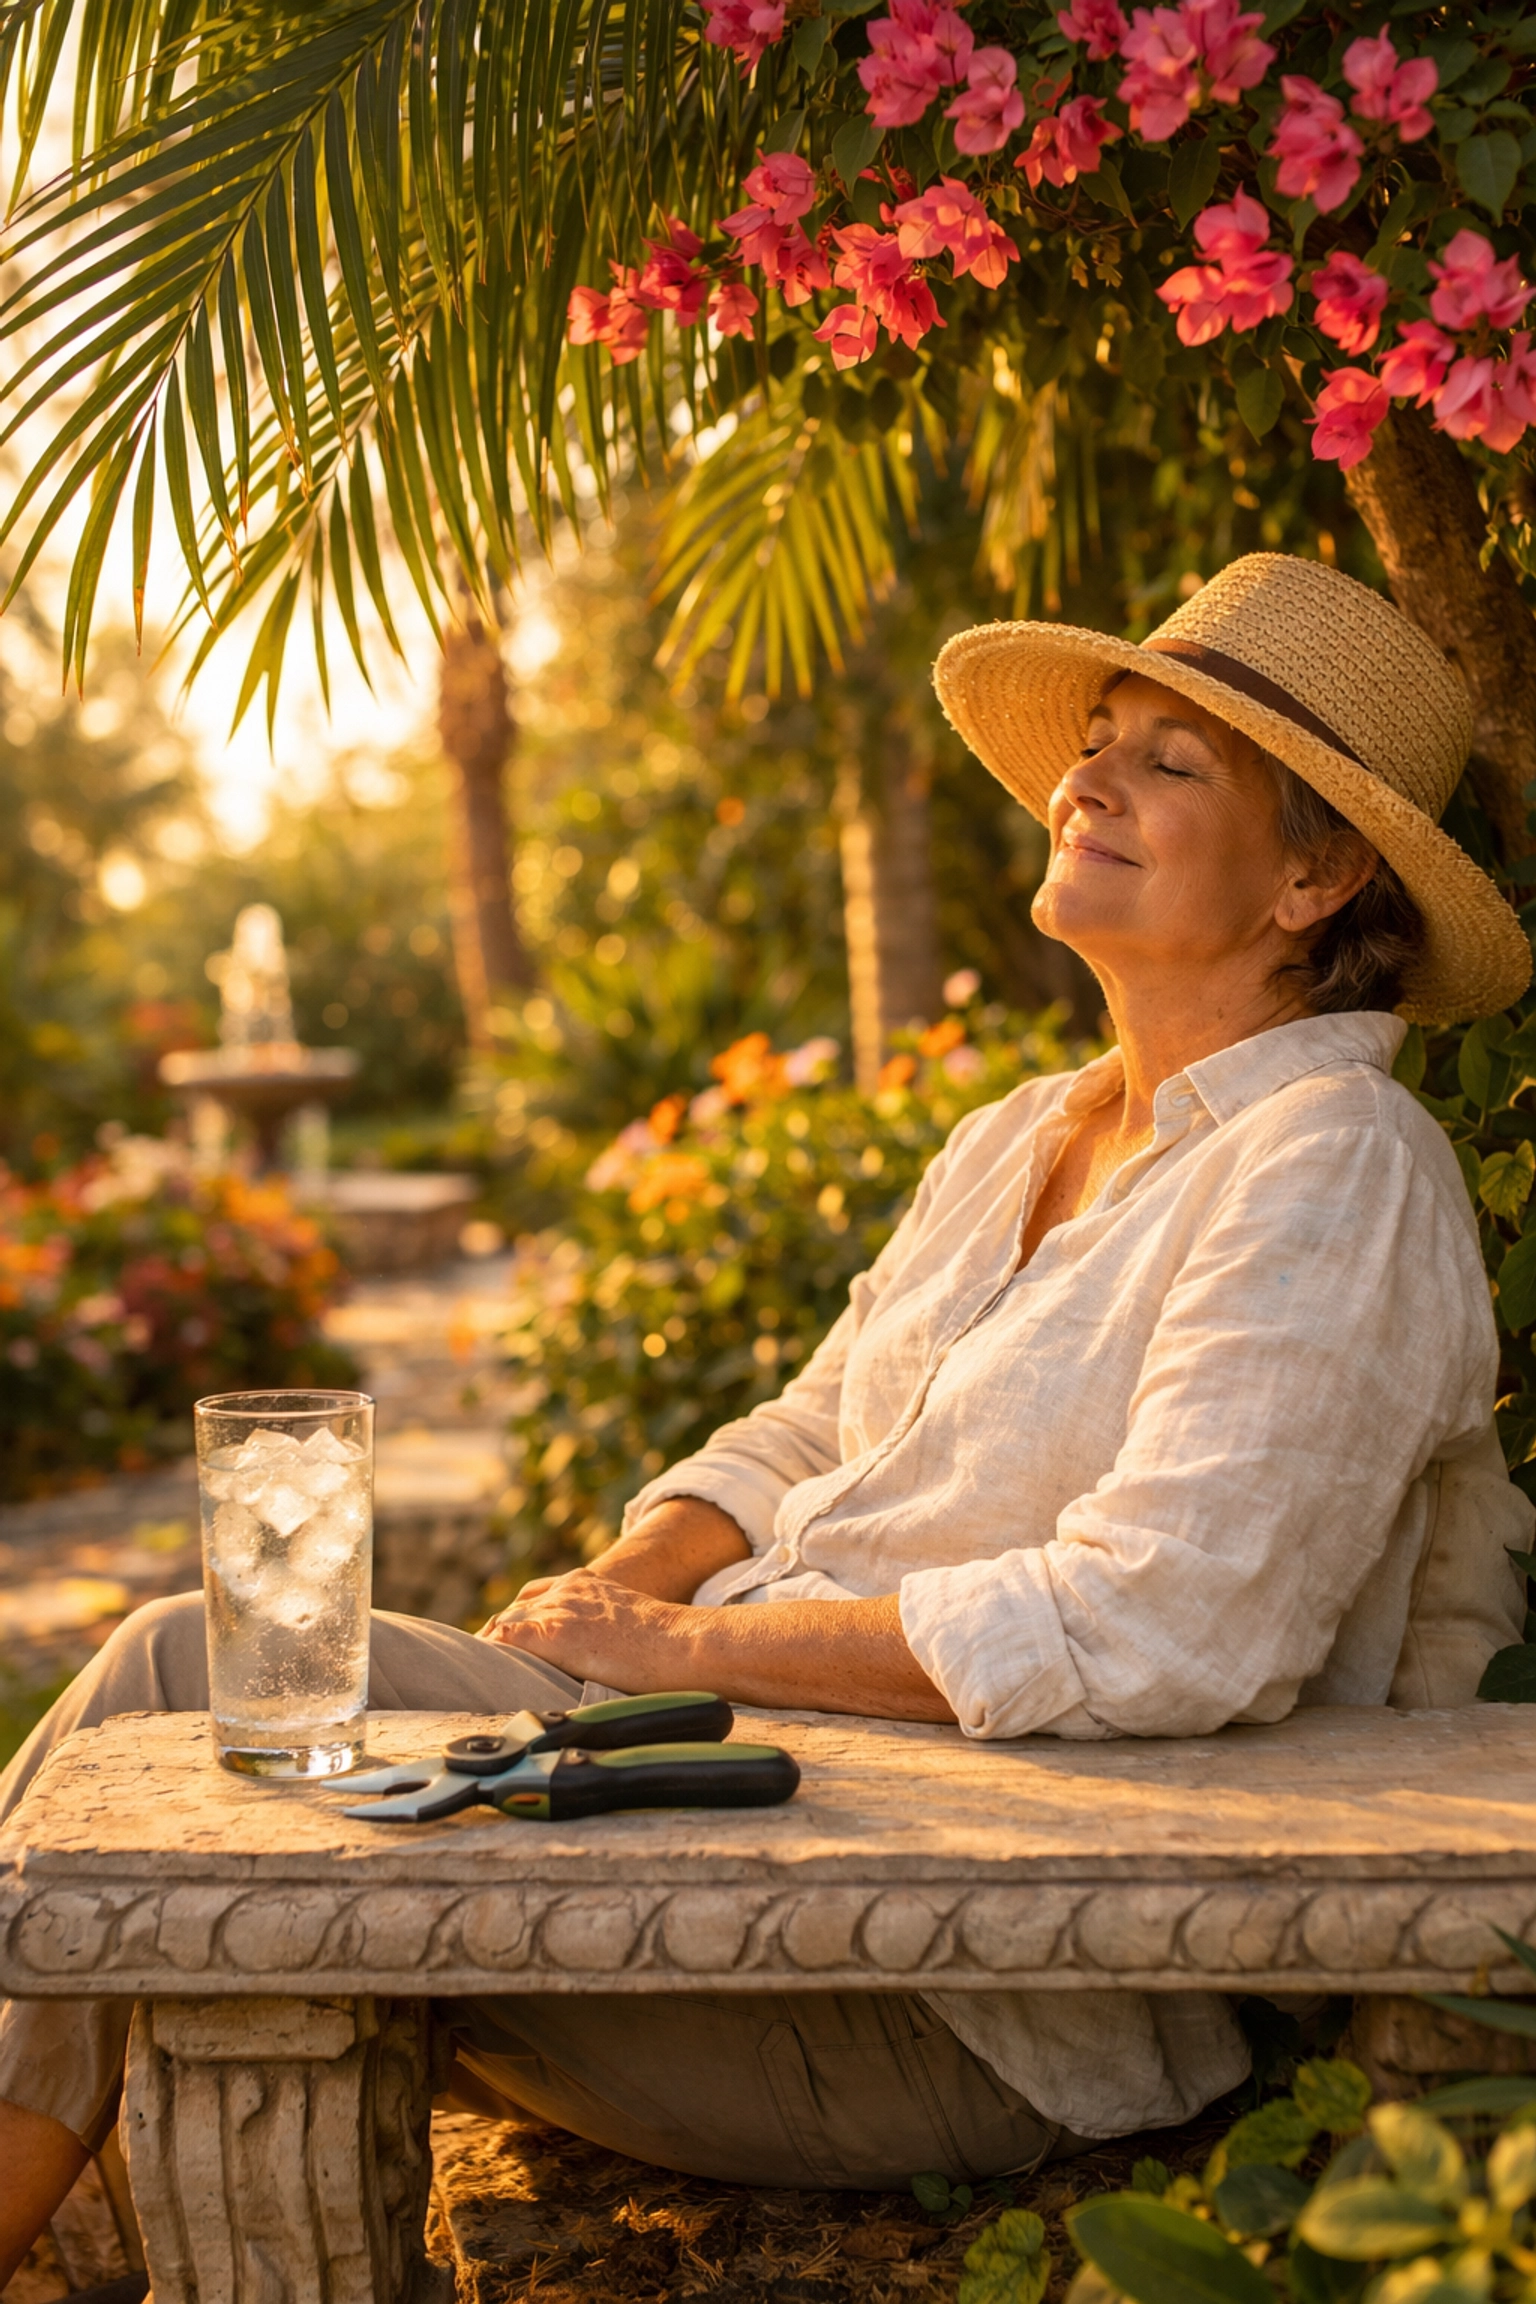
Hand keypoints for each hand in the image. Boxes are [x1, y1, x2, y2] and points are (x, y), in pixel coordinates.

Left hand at [481, 1569, 699, 1689]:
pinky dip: (494, 1656)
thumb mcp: (628, 1620)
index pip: (533, 1598)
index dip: (516, 1623)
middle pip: (514, 1611)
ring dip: (491, 1648)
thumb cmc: (668, 1644)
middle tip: (485, 1665)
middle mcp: (566, 1590)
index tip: (506, 1646)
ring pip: (505, 1625)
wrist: (682, 1642)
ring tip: (477, 1676)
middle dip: (497, 1637)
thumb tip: (602, 1657)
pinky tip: (487, 1674)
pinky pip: (509, 1641)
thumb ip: (604, 1628)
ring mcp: (560, 1610)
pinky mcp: (556, 1635)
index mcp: (585, 1582)